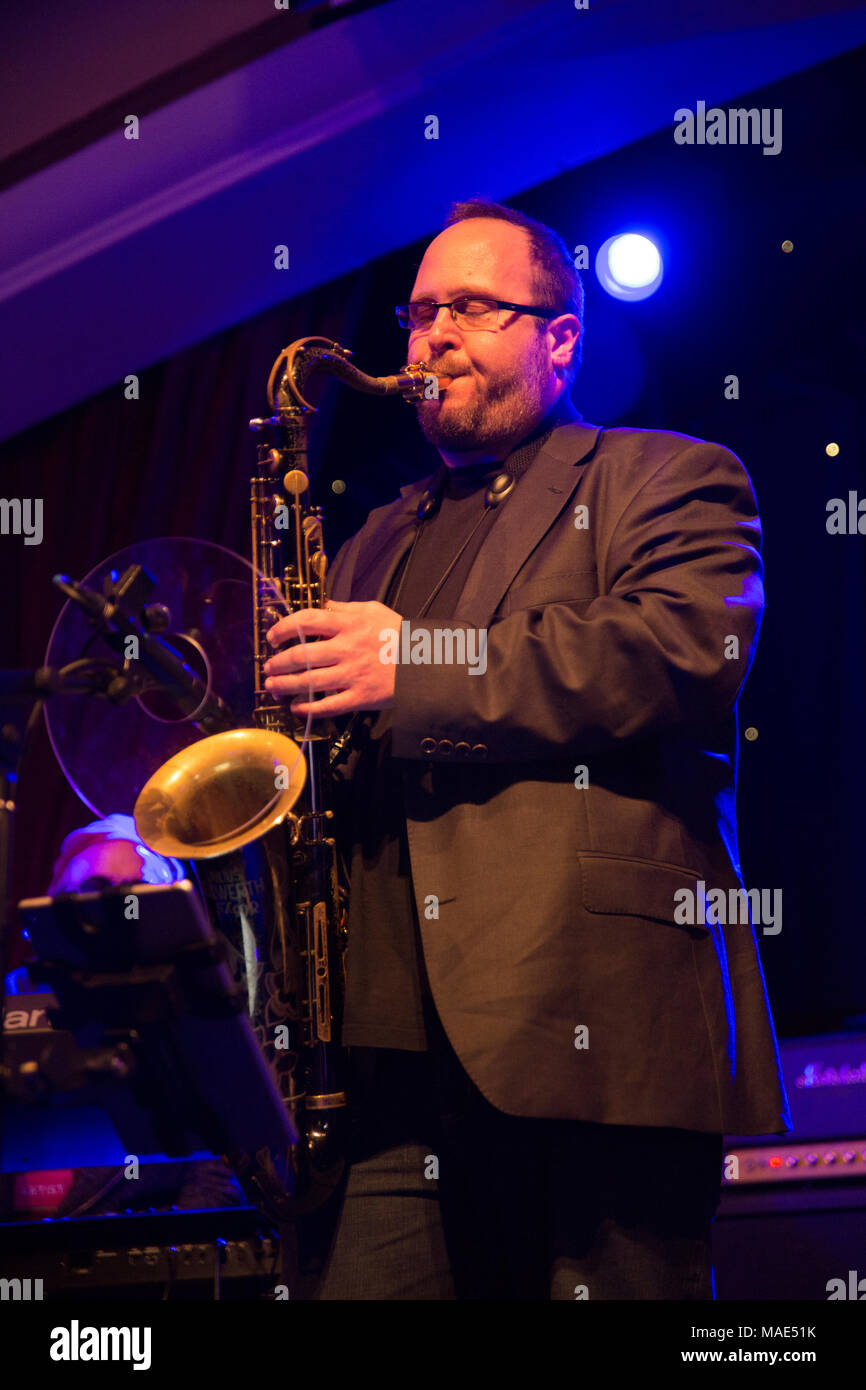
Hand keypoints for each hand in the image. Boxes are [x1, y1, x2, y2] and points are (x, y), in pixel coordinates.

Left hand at [263, 599, 401, 717]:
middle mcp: (347, 649)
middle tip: (268, 666)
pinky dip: (308, 708)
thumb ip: (346, 608)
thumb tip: (323, 606)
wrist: (425, 664)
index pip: (307, 621)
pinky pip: (328, 705)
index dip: (284, 628)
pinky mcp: (360, 697)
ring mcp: (352, 675)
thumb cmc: (399, 636)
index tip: (273, 636)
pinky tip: (296, 707)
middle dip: (278, 662)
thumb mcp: (374, 611)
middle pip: (302, 655)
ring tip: (273, 686)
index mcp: (349, 624)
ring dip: (285, 685)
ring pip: (309, 681)